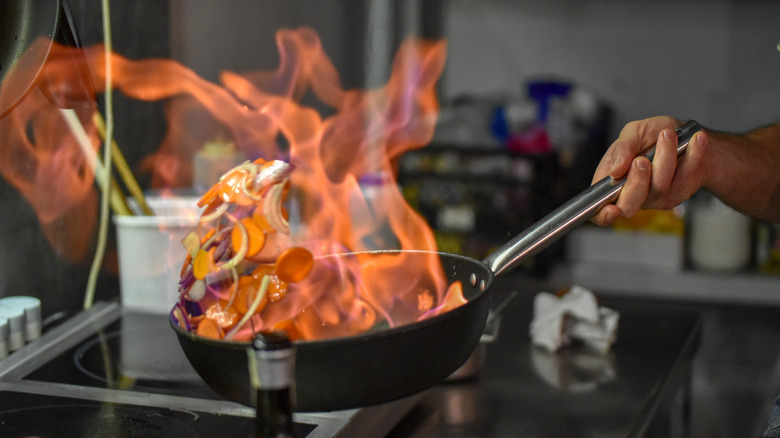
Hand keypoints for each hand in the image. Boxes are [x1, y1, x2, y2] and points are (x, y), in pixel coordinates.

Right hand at [590, 116, 708, 225]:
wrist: (688, 136)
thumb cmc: (655, 135)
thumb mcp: (633, 131)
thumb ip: (622, 147)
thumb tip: (615, 170)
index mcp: (612, 182)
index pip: (599, 210)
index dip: (603, 215)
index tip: (611, 209)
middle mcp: (632, 194)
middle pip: (629, 205)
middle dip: (636, 183)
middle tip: (641, 160)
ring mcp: (656, 197)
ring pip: (659, 187)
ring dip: (665, 158)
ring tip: (668, 135)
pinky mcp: (680, 193)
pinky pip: (685, 178)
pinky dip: (693, 156)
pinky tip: (697, 140)